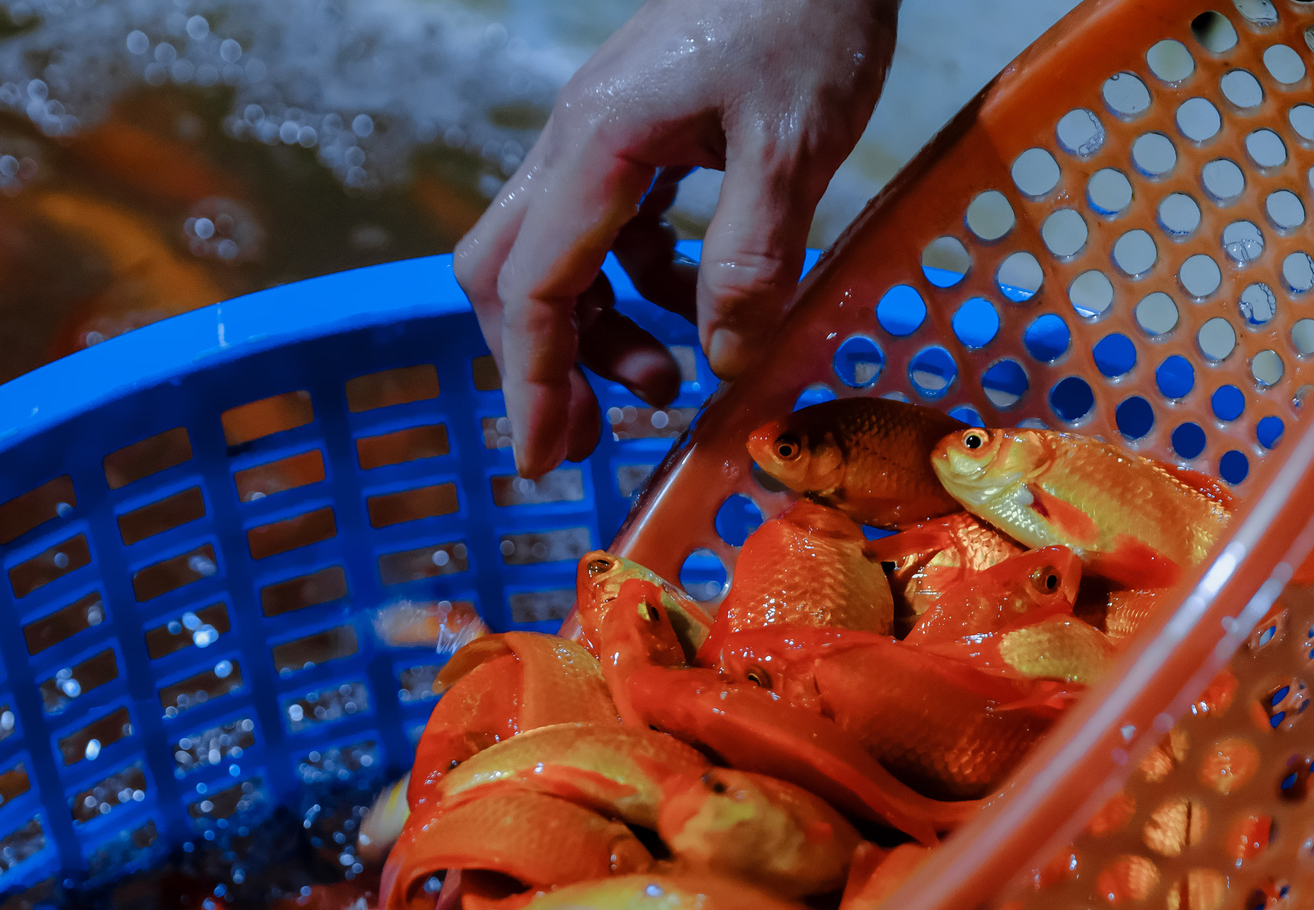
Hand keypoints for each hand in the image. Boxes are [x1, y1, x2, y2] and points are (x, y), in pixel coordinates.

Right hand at [453, 0, 898, 477]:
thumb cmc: (804, 12)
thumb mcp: (795, 142)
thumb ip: (754, 256)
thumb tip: (724, 360)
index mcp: (598, 147)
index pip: (535, 287)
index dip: (532, 383)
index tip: (542, 461)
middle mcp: (576, 143)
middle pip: (508, 273)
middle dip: (536, 365)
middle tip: (585, 438)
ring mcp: (600, 136)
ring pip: (553, 255)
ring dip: (593, 332)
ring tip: (664, 380)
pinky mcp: (637, 133)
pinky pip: (606, 230)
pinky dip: (636, 287)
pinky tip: (698, 306)